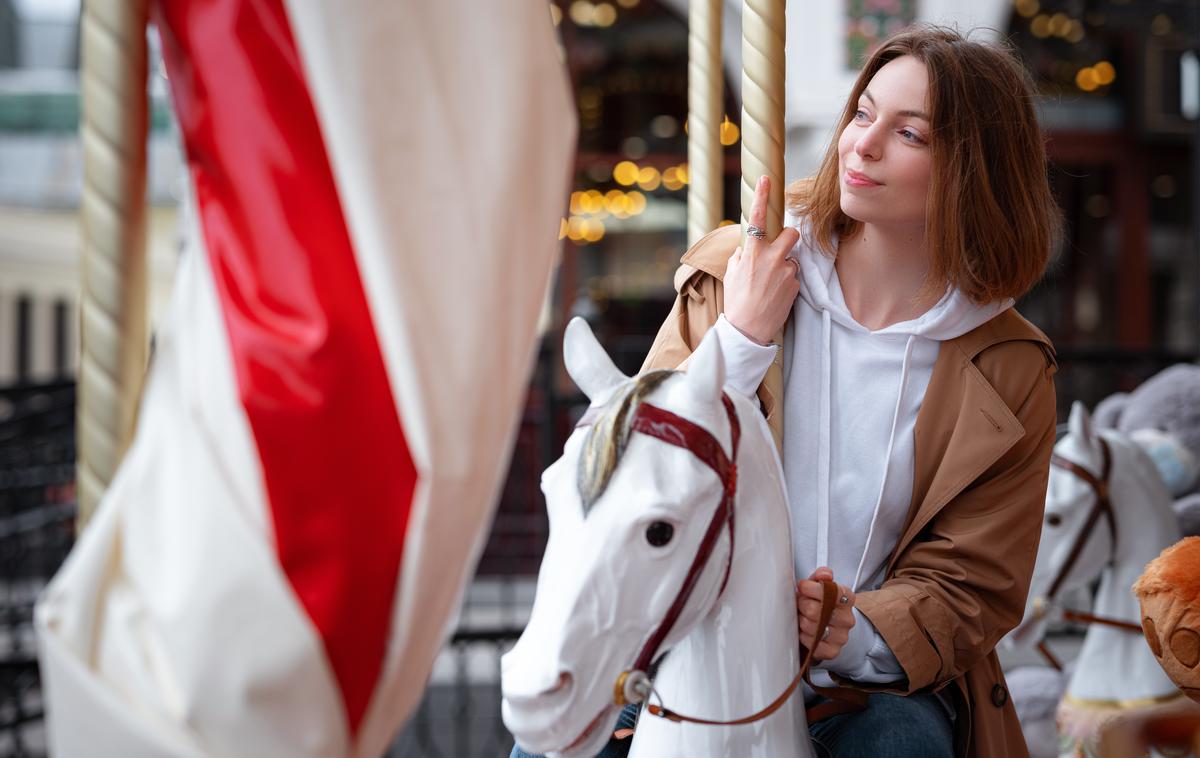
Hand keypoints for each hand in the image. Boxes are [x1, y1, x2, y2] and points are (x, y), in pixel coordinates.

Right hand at [723, 175, 801, 344]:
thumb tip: (746, 248)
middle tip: (779, 249)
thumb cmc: (736, 302)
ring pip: (792, 259)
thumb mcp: (731, 275)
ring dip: (784, 266)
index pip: (757, 218)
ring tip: (770, 285)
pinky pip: (793, 277)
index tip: (765, 179)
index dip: (762, 196)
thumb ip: (740, 256)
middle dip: (788, 238)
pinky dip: (786, 284)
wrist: (747, 330)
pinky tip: (775, 296)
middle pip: (791, 234)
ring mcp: (786, 272)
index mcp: (752, 253)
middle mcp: (771, 259)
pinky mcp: (795, 286)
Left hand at [796, 567, 856, 660]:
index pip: (831, 591)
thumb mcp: (820, 586)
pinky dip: (804, 637)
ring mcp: (841, 636)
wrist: (828, 627)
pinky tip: (806, 631)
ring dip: (801, 620)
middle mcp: (847, 618)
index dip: (811, 588)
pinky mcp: (832, 651)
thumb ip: (820, 577)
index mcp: (847, 598)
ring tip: (803, 617)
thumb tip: (825, 574)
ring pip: (810, 626)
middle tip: (801, 604)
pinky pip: (811, 643)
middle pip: (814, 610)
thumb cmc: (821, 604)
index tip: (802, 587)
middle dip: (802, 605)